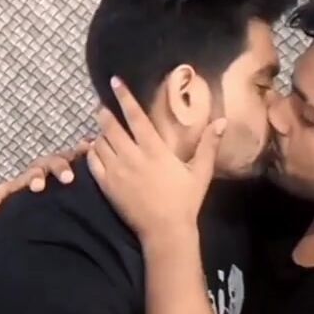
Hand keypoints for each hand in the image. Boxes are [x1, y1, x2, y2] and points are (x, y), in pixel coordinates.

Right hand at [0, 139, 91, 228]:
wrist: (66, 191)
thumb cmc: (78, 182)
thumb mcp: (85, 171)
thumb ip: (86, 158)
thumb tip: (87, 144)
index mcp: (58, 165)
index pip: (59, 163)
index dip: (62, 169)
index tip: (69, 180)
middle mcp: (39, 171)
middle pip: (35, 171)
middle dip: (35, 179)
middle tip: (37, 187)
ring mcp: (24, 182)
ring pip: (12, 185)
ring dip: (1, 195)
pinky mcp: (13, 195)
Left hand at [87, 76, 225, 242]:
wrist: (165, 231)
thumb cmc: (185, 201)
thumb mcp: (200, 172)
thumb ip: (209, 145)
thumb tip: (222, 121)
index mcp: (154, 150)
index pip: (135, 117)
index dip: (124, 97)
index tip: (114, 82)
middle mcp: (132, 157)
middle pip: (110, 127)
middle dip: (104, 113)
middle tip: (102, 106)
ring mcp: (117, 172)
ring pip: (99, 143)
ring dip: (99, 133)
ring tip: (101, 129)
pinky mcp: (107, 186)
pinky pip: (93, 163)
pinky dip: (92, 153)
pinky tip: (94, 150)